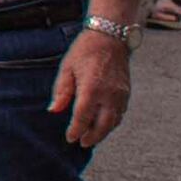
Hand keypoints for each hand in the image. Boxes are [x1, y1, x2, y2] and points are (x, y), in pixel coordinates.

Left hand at [50, 27, 132, 148]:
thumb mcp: (67, 68)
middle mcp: (109, 94)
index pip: (83, 117)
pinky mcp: (126, 93)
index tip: (70, 138)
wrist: (110, 37)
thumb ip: (61, 92)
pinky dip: (112, 122)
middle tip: (82, 143)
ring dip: (103, 132)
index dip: (76, 130)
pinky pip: (120, 113)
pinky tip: (103, 124)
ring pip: (114, 121)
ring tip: (91, 137)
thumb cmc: (85, 51)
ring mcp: (120, 94)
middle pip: (102, 125)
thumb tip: (54, 111)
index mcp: (91, 88)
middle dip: (92, 136)